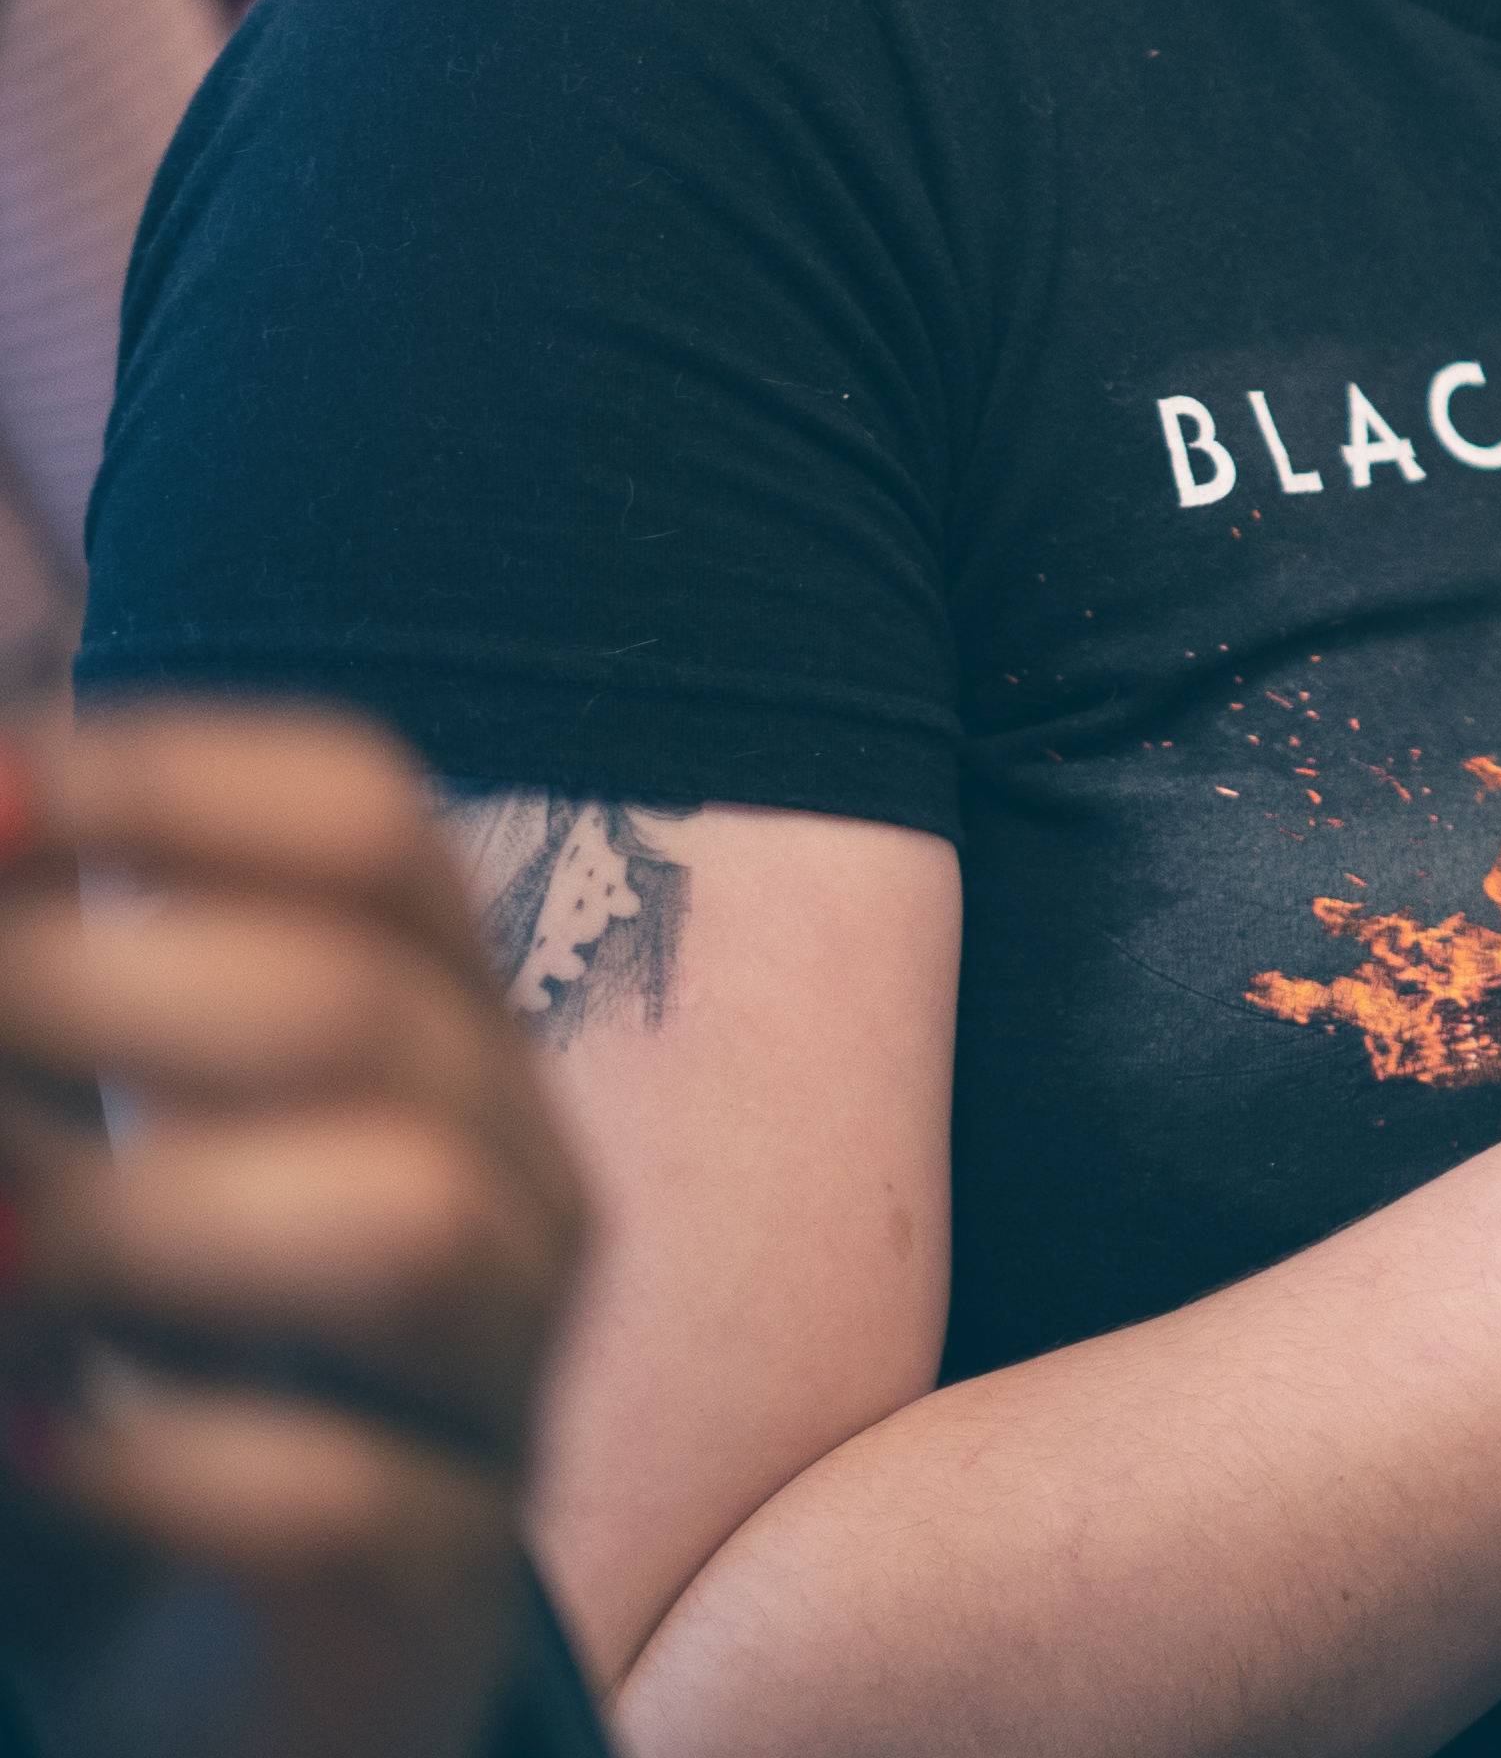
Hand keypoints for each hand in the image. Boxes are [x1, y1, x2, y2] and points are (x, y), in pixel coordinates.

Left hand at [0, 707, 588, 1757]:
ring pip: (419, 1225)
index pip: (370, 827)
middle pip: (376, 1007)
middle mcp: (503, 1173)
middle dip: (119, 991)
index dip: (182, 783)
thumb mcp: (58, 1168)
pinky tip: (35, 1460)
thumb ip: (29, 1024)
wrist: (212, 1680)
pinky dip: (171, 1468)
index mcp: (415, 1033)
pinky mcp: (445, 1585)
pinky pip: (360, 1497)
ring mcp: (495, 1382)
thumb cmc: (119, 1378)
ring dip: (156, 1219)